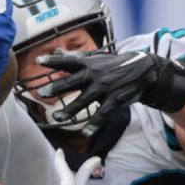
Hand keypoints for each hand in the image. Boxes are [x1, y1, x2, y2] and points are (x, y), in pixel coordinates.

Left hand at [37, 50, 184, 134]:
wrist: (145, 70)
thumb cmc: (115, 64)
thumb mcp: (97, 58)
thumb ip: (76, 58)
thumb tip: (55, 52)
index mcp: (89, 63)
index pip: (68, 61)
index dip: (53, 60)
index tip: (39, 60)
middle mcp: (95, 75)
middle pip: (72, 81)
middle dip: (56, 88)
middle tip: (41, 93)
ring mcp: (105, 88)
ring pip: (84, 101)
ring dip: (69, 111)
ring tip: (57, 119)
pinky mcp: (115, 99)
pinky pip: (102, 114)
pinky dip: (94, 124)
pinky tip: (85, 133)